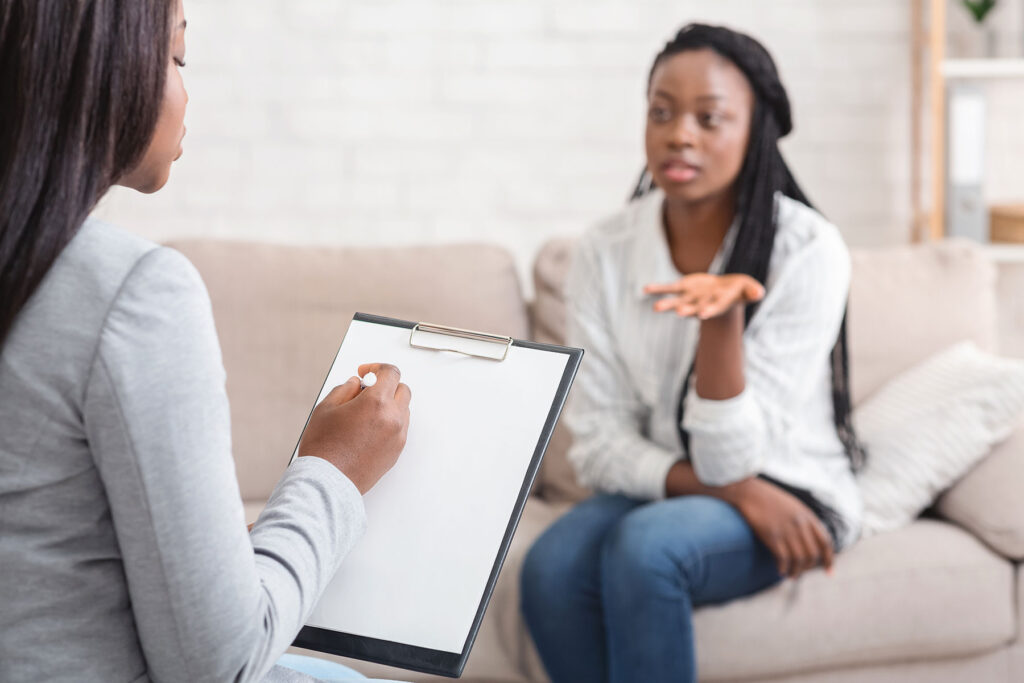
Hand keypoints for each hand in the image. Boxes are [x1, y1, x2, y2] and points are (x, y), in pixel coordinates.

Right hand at [297, 363, 410, 493]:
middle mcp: (393, 419)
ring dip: (389, 405)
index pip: (390, 373)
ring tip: (364, 413)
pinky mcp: (396, 452)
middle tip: (366, 392)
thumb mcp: (326, 408)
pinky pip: (400, 429)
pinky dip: (390, 422)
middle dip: (386, 386)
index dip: (377, 368)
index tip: (366, 373)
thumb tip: (356, 384)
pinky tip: (369, 429)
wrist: (327, 482)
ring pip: (403, 410)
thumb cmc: (324, 448)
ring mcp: (398, 437)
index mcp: (377, 403)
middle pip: (402, 390)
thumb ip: (345, 389)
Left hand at [644, 273, 764, 319]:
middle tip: (677, 312)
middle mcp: (702, 304)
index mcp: (717, 304)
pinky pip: (668, 288)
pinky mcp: (684, 288)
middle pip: (692, 308)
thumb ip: (752, 292)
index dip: (708, 310)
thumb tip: (759, 292)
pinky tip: (646, 289)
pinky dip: (658, 289)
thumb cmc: (740, 291)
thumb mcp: (749, 289)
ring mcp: (691, 297)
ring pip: (676, 302)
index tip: (702, 314)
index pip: (712, 309)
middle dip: (685, 310)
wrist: (726, 290)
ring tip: (655, 307)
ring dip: (666, 304)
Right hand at [734, 479, 833, 578]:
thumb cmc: (768, 499)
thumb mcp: (792, 506)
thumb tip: (808, 541)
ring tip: (791, 575)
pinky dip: (784, 569)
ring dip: (796, 572)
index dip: (829, 560)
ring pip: (800, 560)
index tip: (828, 572)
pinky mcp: (773, 537)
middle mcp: (800, 525)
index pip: (825, 543)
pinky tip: (780, 571)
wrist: (749, 492)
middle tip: (801, 572)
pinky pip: (784, 559)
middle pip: (813, 554)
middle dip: (809, 568)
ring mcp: (787, 531)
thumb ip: (802, 521)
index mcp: (808, 516)